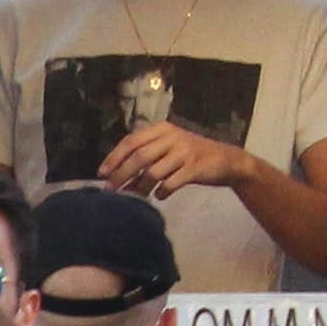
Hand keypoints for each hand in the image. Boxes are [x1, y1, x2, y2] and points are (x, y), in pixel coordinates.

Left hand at [98, 124, 255, 199]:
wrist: (225, 160)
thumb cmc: (190, 156)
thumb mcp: (167, 151)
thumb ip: (145, 161)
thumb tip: (118, 181)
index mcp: (162, 129)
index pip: (131, 141)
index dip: (114, 158)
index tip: (101, 174)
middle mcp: (172, 137)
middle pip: (139, 157)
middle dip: (121, 175)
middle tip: (111, 190)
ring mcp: (184, 151)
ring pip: (153, 172)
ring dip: (141, 188)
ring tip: (138, 196)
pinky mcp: (195, 167)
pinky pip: (170, 184)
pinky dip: (161, 192)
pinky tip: (160, 195)